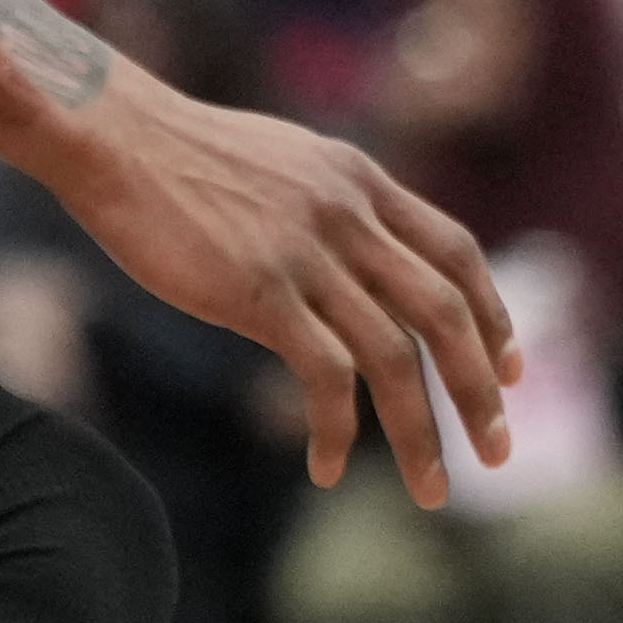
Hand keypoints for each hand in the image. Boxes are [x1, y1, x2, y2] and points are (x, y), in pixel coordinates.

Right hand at [22, 63, 516, 498]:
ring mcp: (308, 253)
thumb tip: (354, 255)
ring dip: (421, 433)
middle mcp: (349, 214)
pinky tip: (327, 467)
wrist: (112, 133)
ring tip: (433, 489)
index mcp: (360, 179)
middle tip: (499, 451)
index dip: (492, 314)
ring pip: (396, 359)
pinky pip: (325, 377)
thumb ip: (331, 207)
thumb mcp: (284, 164)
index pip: (456, 251)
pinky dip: (336, 431)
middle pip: (445, 313)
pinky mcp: (260, 291)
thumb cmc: (179, 155)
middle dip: (480, 390)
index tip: (511, 368)